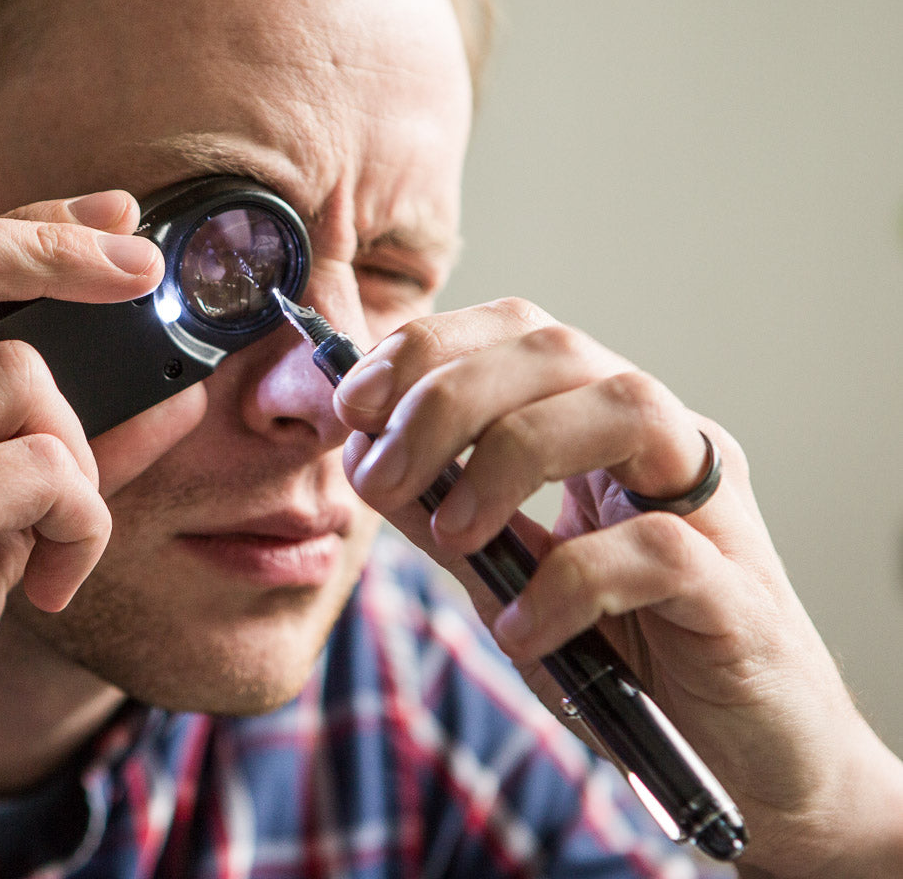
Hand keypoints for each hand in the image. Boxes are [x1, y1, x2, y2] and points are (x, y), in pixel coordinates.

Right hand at [0, 192, 197, 877]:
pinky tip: (48, 583)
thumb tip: (163, 387)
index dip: (12, 226)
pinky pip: (47, 467)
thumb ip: (33, 448)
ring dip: (77, 458)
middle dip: (50, 242)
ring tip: (56, 539)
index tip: (99, 219)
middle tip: (140, 265)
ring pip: (20, 378)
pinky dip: (80, 521)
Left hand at [334, 297, 902, 877]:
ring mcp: (712, 512)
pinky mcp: (741, 595)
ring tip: (451, 538)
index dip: (429, 348)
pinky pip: (661, 552)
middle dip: (448, 397)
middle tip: (382, 476)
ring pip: (629, 409)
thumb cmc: (621, 654)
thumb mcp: (506, 576)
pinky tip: (520, 629)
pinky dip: (571, 582)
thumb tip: (363, 453)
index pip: (520, 332)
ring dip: (510, 457)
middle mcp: (664, 446)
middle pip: (562, 352)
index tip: (353, 402)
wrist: (740, 761)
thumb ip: (444, 513)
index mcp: (602, 427)